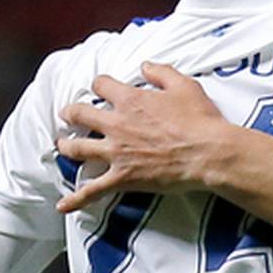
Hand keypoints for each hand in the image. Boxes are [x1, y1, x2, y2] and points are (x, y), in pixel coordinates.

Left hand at [54, 64, 244, 213]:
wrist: (209, 153)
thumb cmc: (200, 121)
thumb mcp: (185, 86)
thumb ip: (161, 72)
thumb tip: (145, 66)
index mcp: (131, 101)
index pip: (101, 85)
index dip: (100, 85)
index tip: (101, 88)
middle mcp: (116, 124)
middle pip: (80, 114)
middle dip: (71, 113)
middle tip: (69, 115)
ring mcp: (116, 152)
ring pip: (78, 148)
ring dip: (67, 146)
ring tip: (63, 145)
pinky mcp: (123, 177)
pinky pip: (93, 190)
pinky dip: (76, 199)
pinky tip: (63, 206)